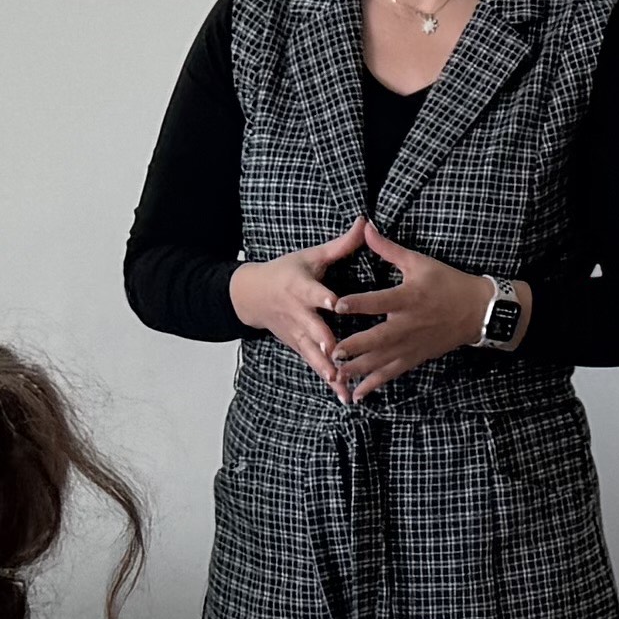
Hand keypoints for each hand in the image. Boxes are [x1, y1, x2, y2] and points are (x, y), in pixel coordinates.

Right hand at [227, 234, 388, 399]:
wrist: (252, 296)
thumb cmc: (288, 271)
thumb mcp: (311, 256)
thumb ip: (341, 244)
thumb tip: (365, 222)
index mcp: (300, 287)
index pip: (312, 292)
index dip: (323, 298)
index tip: (335, 305)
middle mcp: (297, 313)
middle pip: (311, 328)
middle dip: (324, 341)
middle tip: (338, 354)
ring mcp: (296, 333)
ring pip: (312, 353)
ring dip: (327, 369)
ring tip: (342, 383)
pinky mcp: (298, 347)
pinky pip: (314, 365)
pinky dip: (327, 380)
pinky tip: (344, 395)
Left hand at [323, 233, 496, 399]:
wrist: (477, 311)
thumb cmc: (447, 283)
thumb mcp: (420, 262)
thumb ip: (389, 249)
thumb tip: (365, 227)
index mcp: (407, 298)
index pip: (379, 301)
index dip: (358, 303)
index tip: (337, 305)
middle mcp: (407, 325)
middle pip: (377, 338)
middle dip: (354, 346)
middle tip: (331, 351)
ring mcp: (411, 345)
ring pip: (381, 360)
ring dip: (358, 368)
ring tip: (336, 374)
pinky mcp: (414, 358)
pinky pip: (391, 373)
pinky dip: (373, 384)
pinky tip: (356, 393)